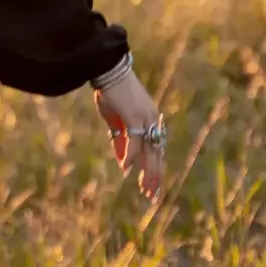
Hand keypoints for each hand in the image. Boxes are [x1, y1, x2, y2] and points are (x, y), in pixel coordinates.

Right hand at [93, 70, 166, 202]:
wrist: (108, 69)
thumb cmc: (111, 92)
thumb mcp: (114, 120)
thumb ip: (120, 141)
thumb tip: (123, 164)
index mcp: (151, 121)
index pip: (156, 151)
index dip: (154, 171)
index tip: (152, 188)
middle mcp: (153, 120)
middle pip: (156, 154)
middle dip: (154, 178)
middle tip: (153, 197)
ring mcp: (145, 118)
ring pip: (149, 151)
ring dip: (147, 172)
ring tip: (145, 190)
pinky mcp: (134, 115)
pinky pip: (134, 141)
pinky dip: (130, 156)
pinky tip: (126, 171)